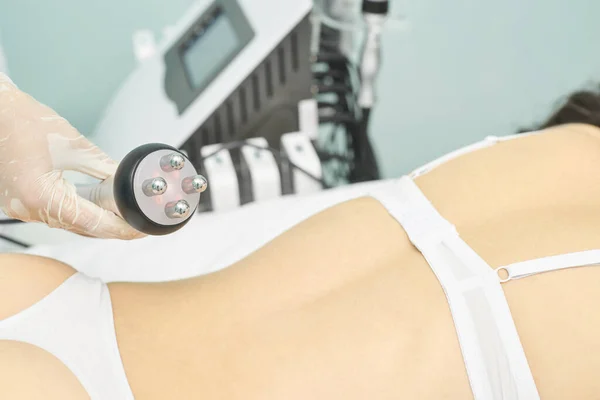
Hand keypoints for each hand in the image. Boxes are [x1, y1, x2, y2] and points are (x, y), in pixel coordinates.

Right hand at [0, 72, 143, 238]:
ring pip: (70, 225)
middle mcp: (27, 209)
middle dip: (113, 228)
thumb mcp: (74, 144)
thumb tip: (126, 182)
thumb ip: (104, 168)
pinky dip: (79, 215)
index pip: (91, 222)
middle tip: (138, 226)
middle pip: (81, 229)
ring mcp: (22, 209)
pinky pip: (57, 215)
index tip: (140, 229)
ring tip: (124, 218)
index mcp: (39, 196)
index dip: (120, 228)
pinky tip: (98, 210)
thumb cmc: (22, 121)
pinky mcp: (22, 203)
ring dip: (96, 223)